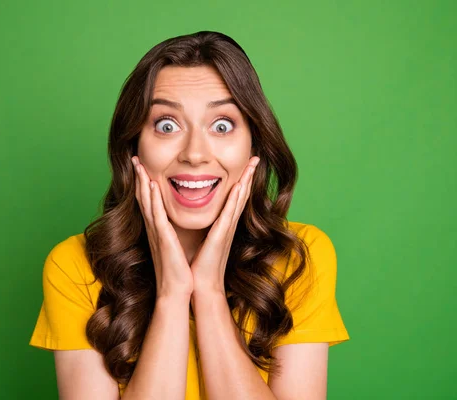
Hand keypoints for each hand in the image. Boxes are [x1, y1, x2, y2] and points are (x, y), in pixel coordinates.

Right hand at [132, 156, 193, 298]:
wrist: (176, 291)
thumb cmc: (178, 271)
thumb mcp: (174, 247)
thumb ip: (172, 234)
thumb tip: (175, 226)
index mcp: (158, 230)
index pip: (149, 202)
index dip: (144, 184)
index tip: (143, 167)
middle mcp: (154, 229)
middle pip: (143, 198)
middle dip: (139, 177)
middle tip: (135, 159)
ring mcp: (157, 233)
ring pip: (147, 202)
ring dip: (142, 182)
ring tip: (139, 164)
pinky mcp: (163, 239)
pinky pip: (156, 215)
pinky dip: (152, 199)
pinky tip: (150, 185)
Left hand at [190, 156, 259, 295]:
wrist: (201, 286)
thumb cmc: (200, 265)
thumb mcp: (202, 240)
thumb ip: (206, 228)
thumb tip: (203, 219)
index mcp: (223, 225)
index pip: (234, 198)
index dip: (241, 180)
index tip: (246, 164)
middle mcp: (228, 225)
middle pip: (241, 195)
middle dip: (249, 175)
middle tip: (256, 157)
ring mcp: (226, 230)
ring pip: (239, 200)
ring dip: (246, 181)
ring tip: (253, 164)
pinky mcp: (221, 236)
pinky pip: (229, 214)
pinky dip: (235, 199)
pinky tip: (239, 186)